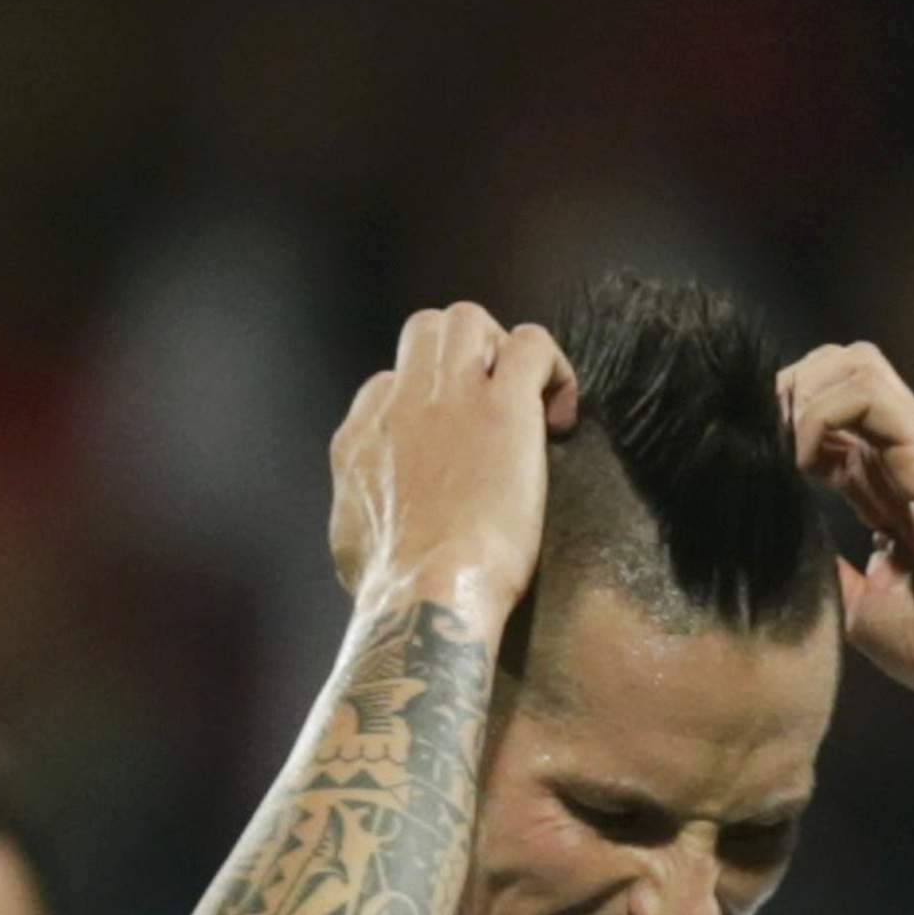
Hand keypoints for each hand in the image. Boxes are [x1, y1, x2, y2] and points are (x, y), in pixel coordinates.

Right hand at [329, 302, 579, 608]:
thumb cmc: (397, 593)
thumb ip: (361, 514)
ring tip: (527, 405)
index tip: (459, 448)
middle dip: (463, 355)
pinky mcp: (504, 408)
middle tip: (496, 408)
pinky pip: (531, 344)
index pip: (390, 384)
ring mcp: (449, 398)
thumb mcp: (352, 547)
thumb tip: (372, 524)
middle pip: (424, 332)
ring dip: (501, 350)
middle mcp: (400, 404)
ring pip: (468, 320)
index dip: (429, 407)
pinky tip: (561, 420)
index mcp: (362, 438)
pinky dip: (553, 368)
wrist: (429, 594)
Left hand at [779, 340, 913, 704]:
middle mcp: (903, 457)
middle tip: (763, 446)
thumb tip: (782, 555)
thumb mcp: (859, 607)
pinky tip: (804, 464)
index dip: (782, 423)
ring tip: (784, 452)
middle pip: (841, 366)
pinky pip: (867, 392)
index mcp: (886, 487)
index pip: (828, 413)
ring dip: (804, 394)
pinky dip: (820, 413)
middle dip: (790, 389)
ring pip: (855, 362)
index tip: (752, 467)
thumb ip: (828, 571)